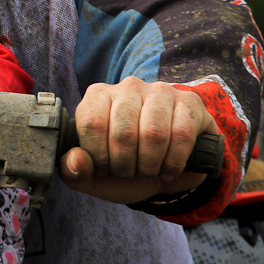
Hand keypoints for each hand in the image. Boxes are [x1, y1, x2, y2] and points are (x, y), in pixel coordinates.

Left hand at [58, 77, 218, 203]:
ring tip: (148, 171)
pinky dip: (174, 163)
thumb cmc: (126, 167)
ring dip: (150, 165)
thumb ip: (74, 171)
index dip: (98, 157)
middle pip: (123, 132)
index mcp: (98, 96)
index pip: (91, 124)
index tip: (104, 169)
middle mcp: (128, 86)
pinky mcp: (189, 102)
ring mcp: (160, 91)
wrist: (167, 170)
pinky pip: (181, 135)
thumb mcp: (94, 176)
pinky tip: (169, 170)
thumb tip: (75, 160)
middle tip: (129, 173)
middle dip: (125, 166)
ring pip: (154, 134)